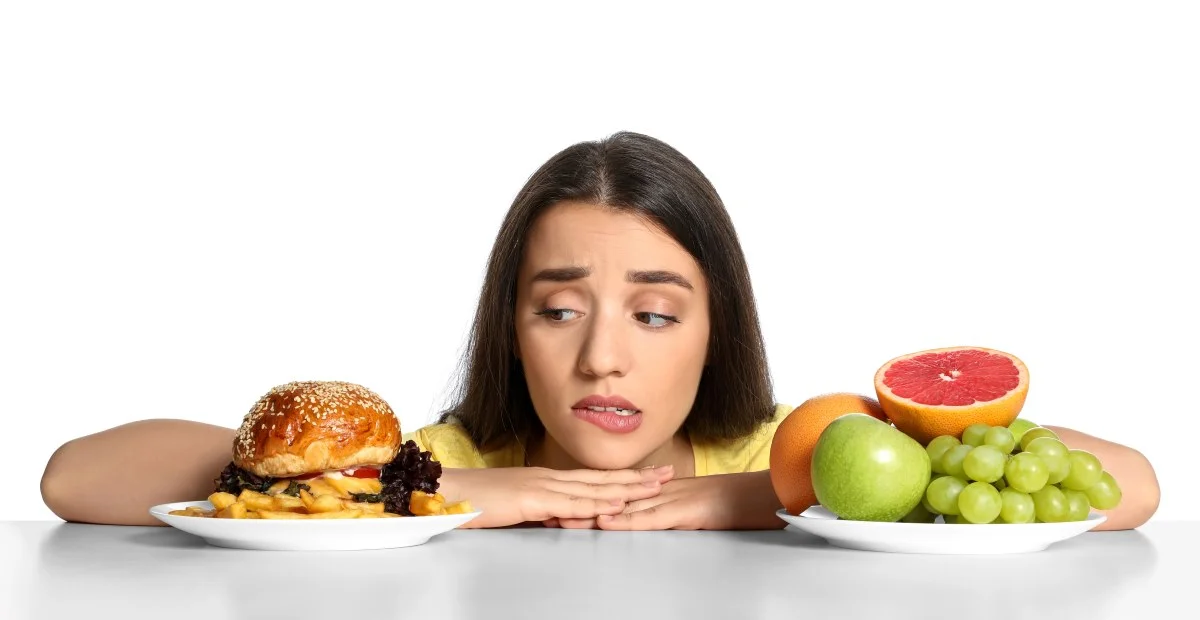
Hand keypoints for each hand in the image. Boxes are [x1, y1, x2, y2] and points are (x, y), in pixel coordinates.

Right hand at [438, 465, 674, 528]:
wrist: (444, 492)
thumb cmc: (473, 501)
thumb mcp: (514, 508)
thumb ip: (538, 512)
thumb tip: (557, 520)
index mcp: (546, 480)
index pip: (593, 478)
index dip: (623, 477)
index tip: (650, 474)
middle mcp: (548, 479)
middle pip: (602, 479)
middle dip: (637, 478)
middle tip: (668, 475)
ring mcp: (540, 487)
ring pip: (593, 489)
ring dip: (626, 489)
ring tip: (655, 487)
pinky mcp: (530, 500)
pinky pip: (567, 505)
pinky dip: (594, 506)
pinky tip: (614, 507)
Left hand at [556, 471, 784, 530]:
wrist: (769, 495)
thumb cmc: (736, 505)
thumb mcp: (694, 509)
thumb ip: (670, 512)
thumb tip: (648, 520)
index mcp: (660, 490)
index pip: (616, 494)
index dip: (585, 497)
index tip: (557, 502)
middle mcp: (661, 491)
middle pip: (612, 497)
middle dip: (578, 504)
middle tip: (545, 509)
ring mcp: (672, 500)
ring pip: (625, 507)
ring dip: (593, 512)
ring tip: (562, 518)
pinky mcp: (687, 512)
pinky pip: (652, 518)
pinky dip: (628, 520)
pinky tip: (607, 522)